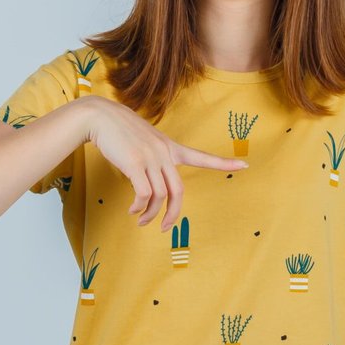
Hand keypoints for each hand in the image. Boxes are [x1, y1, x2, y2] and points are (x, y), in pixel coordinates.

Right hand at [81, 96, 248, 231]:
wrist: (100, 117)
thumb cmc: (119, 131)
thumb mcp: (144, 142)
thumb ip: (154, 158)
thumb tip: (151, 183)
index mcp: (170, 147)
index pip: (201, 156)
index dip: (223, 163)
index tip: (244, 165)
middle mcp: (164, 153)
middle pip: (178, 191)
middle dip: (173, 213)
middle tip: (165, 227)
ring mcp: (150, 158)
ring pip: (159, 196)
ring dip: (150, 214)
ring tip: (141, 220)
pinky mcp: (135, 163)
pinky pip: (143, 194)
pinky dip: (139, 206)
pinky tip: (133, 210)